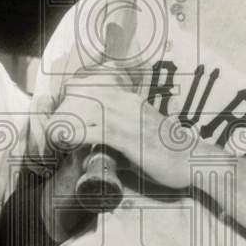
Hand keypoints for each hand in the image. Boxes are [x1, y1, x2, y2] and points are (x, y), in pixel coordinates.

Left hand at [49, 74, 194, 189]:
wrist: (192, 160)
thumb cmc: (169, 151)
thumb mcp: (143, 132)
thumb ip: (122, 133)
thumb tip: (101, 146)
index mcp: (131, 100)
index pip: (95, 85)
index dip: (74, 94)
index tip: (62, 109)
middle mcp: (127, 103)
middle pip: (85, 93)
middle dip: (65, 107)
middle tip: (53, 124)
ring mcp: (126, 119)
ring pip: (85, 109)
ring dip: (66, 121)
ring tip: (53, 134)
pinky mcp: (126, 137)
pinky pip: (93, 131)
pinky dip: (74, 135)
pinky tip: (63, 141)